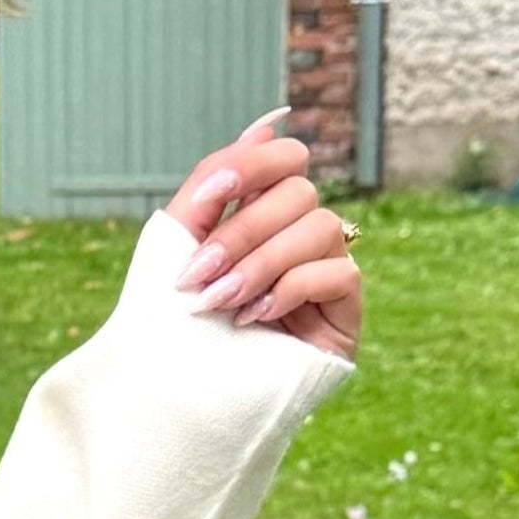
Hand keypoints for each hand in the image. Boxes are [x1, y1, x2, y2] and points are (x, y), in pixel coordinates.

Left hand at [162, 106, 361, 362]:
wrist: (176, 395)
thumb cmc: (173, 319)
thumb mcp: (181, 241)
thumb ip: (215, 180)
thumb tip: (268, 123)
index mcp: (261, 214)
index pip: (287, 159)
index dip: (254, 164)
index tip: (209, 194)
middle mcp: (299, 238)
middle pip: (300, 193)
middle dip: (241, 231)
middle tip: (198, 274)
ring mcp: (325, 274)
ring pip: (322, 228)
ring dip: (260, 263)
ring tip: (221, 302)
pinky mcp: (345, 314)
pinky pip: (341, 272)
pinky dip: (291, 289)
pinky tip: (256, 318)